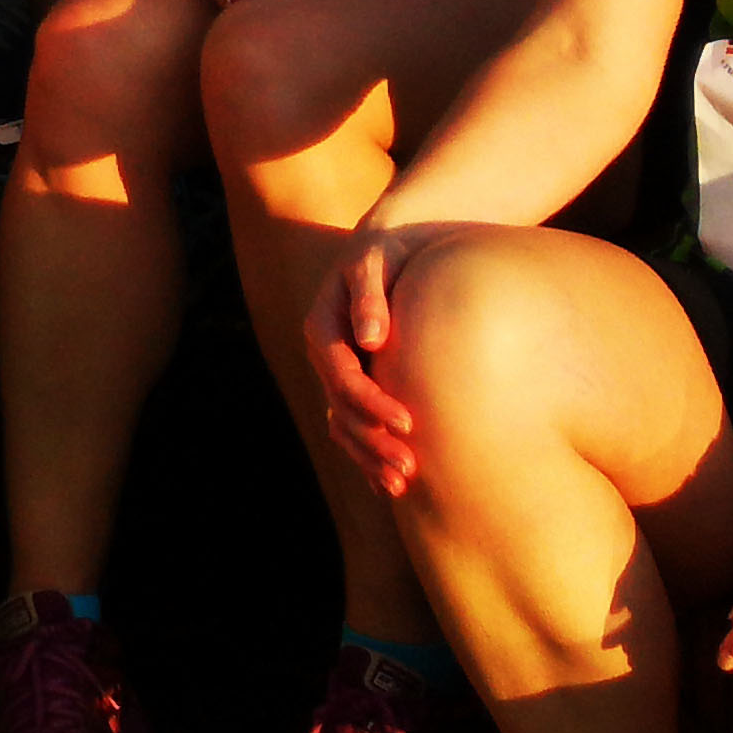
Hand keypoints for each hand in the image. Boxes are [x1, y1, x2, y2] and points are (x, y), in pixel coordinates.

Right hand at [306, 227, 427, 492]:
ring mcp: (338, 373)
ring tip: (403, 486)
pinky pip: (354, 427)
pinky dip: (368, 456)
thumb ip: (370, 298)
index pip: (343, 376)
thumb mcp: (375, 263)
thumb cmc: (387, 251)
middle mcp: (325, 356)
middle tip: (411, 470)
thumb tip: (371, 340)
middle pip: (343, 410)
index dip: (373, 403)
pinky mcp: (355, 384)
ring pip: (345, 426)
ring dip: (370, 458)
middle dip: (374, 443)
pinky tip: (388, 486)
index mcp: (321, 327)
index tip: (409, 424)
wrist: (392, 246)